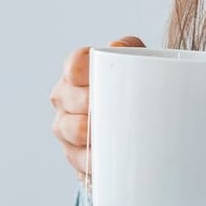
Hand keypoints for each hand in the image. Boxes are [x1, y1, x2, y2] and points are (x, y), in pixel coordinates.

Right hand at [50, 36, 142, 180]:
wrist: (141, 124)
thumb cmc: (135, 89)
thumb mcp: (138, 62)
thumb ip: (129, 48)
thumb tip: (115, 46)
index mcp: (76, 71)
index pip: (74, 64)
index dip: (86, 71)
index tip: (103, 78)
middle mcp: (64, 96)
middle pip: (67, 97)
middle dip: (90, 103)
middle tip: (115, 107)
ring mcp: (65, 126)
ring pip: (69, 128)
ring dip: (89, 131)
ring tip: (111, 132)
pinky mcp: (74, 154)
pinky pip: (78, 158)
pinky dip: (92, 160)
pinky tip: (104, 159)